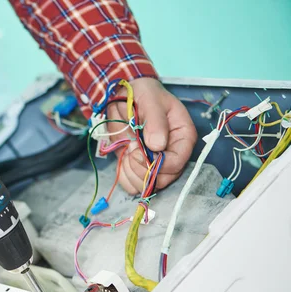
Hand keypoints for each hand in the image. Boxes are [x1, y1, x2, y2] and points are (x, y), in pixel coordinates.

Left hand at [107, 78, 196, 193]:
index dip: (157, 164)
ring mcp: (155, 162)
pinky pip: (132, 184)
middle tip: (129, 149)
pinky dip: (124, 175)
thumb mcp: (151, 101)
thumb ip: (155, 122)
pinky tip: (122, 159)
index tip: (137, 151)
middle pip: (162, 179)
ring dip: (131, 171)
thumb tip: (157, 145)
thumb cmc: (144, 95)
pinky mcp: (139, 167)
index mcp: (182, 137)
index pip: (176, 163)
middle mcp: (172, 153)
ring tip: (126, 150)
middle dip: (141, 169)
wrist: (128, 95)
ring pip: (146, 184)